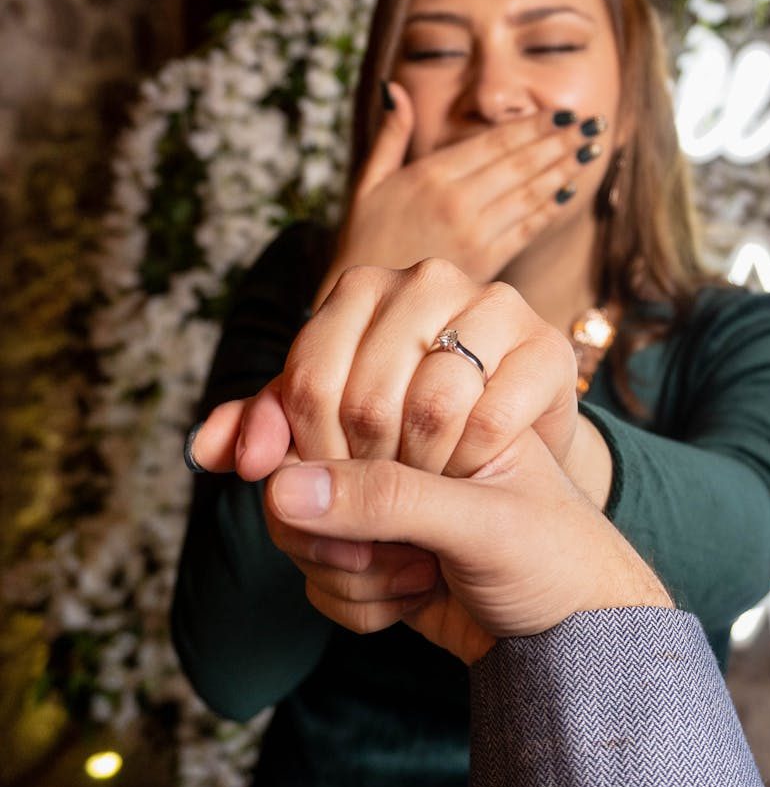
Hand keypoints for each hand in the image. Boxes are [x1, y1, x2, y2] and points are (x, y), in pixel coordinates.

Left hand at [196, 259, 579, 484]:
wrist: (511, 463)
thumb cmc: (409, 438)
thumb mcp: (328, 428)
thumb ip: (267, 430)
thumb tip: (206, 452)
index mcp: (361, 286)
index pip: (306, 381)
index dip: (308, 455)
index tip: (324, 493)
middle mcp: (427, 279)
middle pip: (364, 399)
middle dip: (362, 473)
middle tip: (373, 508)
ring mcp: (494, 305)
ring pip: (431, 406)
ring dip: (419, 475)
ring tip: (419, 497)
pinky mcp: (545, 348)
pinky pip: (492, 420)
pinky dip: (472, 466)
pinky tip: (469, 479)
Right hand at [264, 428, 671, 663]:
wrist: (570, 640)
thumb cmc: (555, 559)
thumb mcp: (482, 524)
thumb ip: (389, 500)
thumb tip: (282, 488)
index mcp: (437, 397)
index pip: (332, 401)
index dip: (333, 464)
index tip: (381, 522)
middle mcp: (398, 438)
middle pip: (296, 465)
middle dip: (341, 532)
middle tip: (409, 554)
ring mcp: (376, 492)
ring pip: (293, 522)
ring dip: (350, 571)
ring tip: (422, 576)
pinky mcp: (363, 543)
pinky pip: (309, 568)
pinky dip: (352, 600)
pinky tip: (413, 599)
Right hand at [317, 82, 604, 301]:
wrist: (368, 299)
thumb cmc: (365, 240)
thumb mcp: (369, 182)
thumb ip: (390, 134)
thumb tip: (393, 86)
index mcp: (430, 175)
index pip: (495, 142)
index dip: (534, 125)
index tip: (563, 112)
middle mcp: (456, 201)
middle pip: (520, 163)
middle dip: (561, 141)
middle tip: (594, 124)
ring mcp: (474, 234)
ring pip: (530, 193)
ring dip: (565, 169)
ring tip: (592, 150)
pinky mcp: (485, 263)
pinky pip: (527, 229)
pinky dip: (550, 208)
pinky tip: (570, 190)